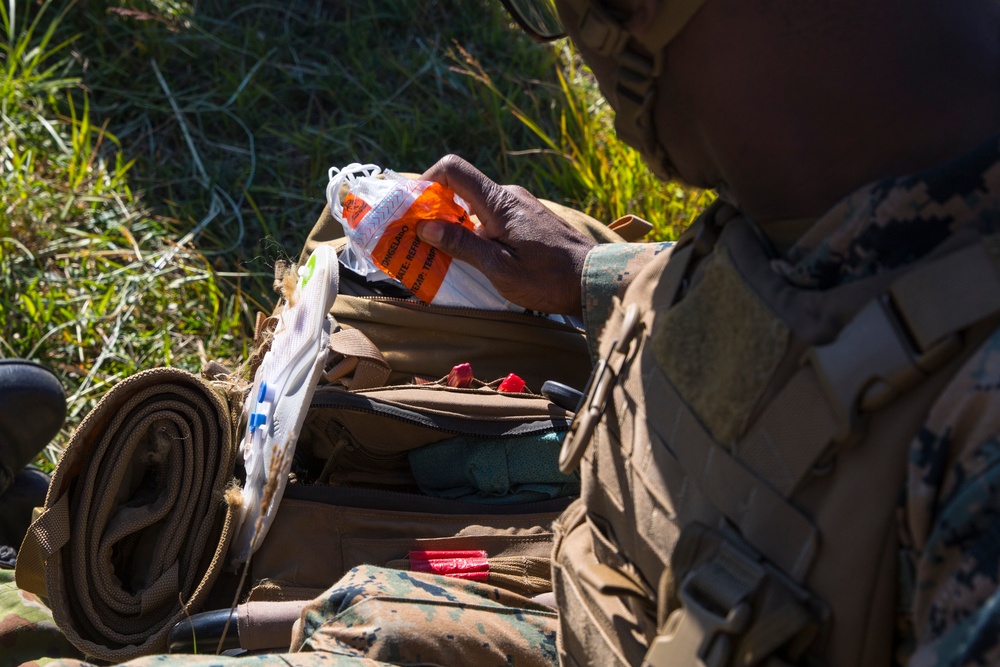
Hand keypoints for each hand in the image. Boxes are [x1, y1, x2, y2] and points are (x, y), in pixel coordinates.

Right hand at [417, 155, 596, 315]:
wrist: (596, 282)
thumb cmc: (550, 279)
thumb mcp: (501, 269)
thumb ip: (463, 245)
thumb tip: (425, 226)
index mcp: (500, 202)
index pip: (453, 169)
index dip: (426, 182)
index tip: (412, 209)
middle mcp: (509, 196)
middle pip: (461, 190)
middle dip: (435, 212)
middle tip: (418, 241)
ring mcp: (521, 207)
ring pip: (475, 207)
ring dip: (455, 227)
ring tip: (442, 257)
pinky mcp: (528, 221)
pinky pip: (492, 219)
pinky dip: (475, 233)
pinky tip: (472, 260)